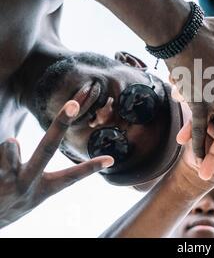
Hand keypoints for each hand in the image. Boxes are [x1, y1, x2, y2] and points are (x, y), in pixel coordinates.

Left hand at [0, 101, 113, 227]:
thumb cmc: (17, 199)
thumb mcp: (34, 190)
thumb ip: (31, 166)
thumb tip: (12, 140)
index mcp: (44, 187)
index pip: (72, 176)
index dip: (91, 168)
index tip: (110, 159)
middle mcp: (29, 184)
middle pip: (48, 150)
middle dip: (60, 126)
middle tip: (72, 105)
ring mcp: (9, 184)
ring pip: (9, 161)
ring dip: (9, 152)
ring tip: (11, 142)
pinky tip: (0, 157)